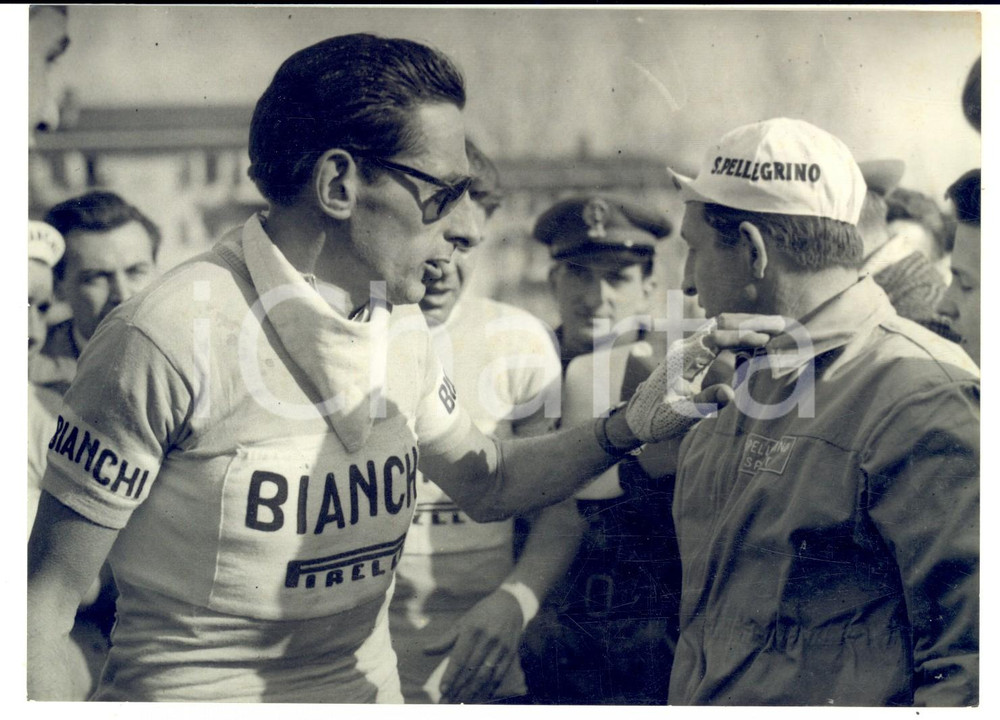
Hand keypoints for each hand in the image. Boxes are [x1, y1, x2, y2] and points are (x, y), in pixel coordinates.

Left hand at [422, 589, 523, 702]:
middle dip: (458, 688)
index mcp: (472, 629)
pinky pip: (498, 676)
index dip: (451, 675)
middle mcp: (487, 639)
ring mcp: (500, 647)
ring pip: (484, 676)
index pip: (460, 657)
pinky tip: (479, 699)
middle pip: (471, 670)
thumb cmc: (482, 614)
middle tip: (447, 703)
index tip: (442, 690)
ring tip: (460, 704)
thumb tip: (425, 651)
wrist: (511, 604)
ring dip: (471, 693)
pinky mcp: (510, 654)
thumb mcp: (463, 621)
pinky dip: (488, 690)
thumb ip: (445, 639)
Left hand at [624, 314, 784, 442]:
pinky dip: (742, 339)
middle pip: (720, 325)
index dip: (740, 336)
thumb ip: (705, 402)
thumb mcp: (681, 416)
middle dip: (750, 324)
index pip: (715, 338)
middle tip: (782, 325)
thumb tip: (728, 392)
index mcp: (682, 359)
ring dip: (748, 328)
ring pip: (722, 329)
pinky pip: (721, 341)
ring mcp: (691, 351)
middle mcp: (686, 349)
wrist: (637, 418)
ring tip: (778, 329)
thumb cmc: (657, 419)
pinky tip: (762, 343)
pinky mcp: (696, 357)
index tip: (764, 341)